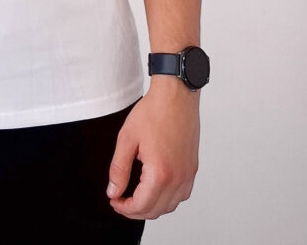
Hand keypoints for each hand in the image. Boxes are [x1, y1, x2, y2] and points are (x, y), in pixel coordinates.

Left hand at [106, 79, 199, 219]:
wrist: (176, 95)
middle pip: (156, 210)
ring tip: (136, 196)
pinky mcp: (192, 168)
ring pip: (170, 206)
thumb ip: (119, 169)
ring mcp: (188, 174)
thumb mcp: (127, 138)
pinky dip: (167, 198)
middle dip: (136, 210)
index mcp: (161, 173)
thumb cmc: (154, 111)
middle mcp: (178, 178)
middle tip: (121, 199)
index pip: (141, 206)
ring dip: (152, 206)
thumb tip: (113, 191)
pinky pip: (181, 195)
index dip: (124, 208)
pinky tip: (155, 188)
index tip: (114, 200)